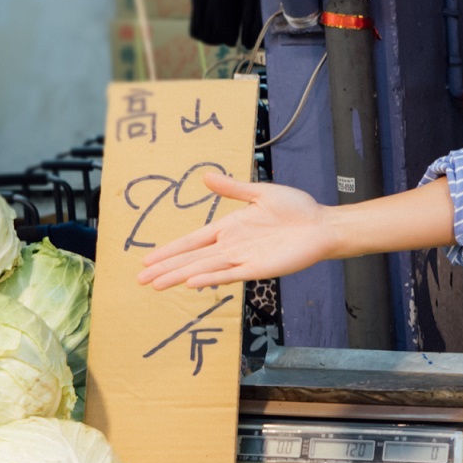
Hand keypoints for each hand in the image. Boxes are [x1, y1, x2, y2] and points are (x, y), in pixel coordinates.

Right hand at [133, 173, 334, 289]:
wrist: (322, 224)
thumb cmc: (296, 208)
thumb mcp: (260, 193)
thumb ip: (233, 188)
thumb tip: (206, 177)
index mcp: (229, 227)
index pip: (192, 241)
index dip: (169, 250)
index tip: (147, 260)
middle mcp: (232, 245)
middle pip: (191, 259)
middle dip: (165, 269)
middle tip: (140, 280)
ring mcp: (244, 258)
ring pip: (204, 269)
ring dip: (180, 276)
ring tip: (157, 285)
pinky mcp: (259, 268)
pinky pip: (230, 274)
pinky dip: (211, 278)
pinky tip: (192, 283)